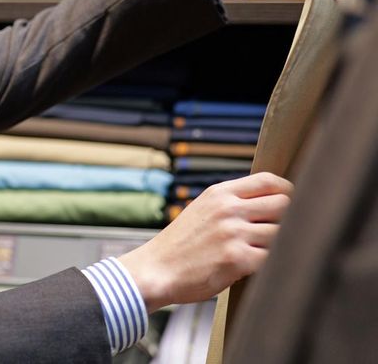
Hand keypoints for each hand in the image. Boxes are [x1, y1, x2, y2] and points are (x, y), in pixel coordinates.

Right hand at [118, 172, 292, 311]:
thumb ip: (232, 204)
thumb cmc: (181, 245)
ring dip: (284, 245)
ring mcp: (233, 233)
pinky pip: (273, 258)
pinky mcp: (236, 259)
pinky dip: (275, 265)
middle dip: (292, 218)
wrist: (156, 269)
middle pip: (284, 204)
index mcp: (219, 193)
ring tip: (275, 254)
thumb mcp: (202, 210)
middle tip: (288, 232)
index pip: (268, 180)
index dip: (288, 191)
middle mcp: (228, 209)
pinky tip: (265, 269)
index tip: (293, 203)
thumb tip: (271, 204)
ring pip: (283, 233)